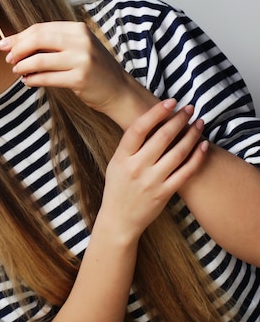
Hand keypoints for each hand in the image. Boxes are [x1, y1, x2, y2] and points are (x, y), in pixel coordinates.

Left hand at [0, 22, 130, 114]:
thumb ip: (52, 44)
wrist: (118, 90)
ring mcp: (81, 59)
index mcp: (78, 29)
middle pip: (38, 40)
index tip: (3, 45)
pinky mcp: (80, 78)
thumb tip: (15, 44)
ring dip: (23, 67)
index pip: (40, 29)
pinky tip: (27, 81)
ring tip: (17, 72)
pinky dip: (33, 80)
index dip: (19, 37)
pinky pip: (47, 78)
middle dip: (18, 50)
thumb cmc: (93, 69)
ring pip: (40, 60)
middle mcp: (81, 41)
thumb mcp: (76, 48)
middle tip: (8, 59)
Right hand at [99, 99, 207, 241]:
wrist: (119, 220)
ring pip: (178, 153)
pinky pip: (186, 172)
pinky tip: (203, 145)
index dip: (156, 113)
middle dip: (179, 119)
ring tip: (199, 123)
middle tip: (190, 108)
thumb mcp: (116, 164)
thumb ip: (130, 146)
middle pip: (162, 137)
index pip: (138, 129)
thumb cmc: (118, 189)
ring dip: (191, 135)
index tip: (170, 101)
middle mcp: (136, 168)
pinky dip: (197, 157)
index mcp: (121, 158)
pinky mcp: (164, 193)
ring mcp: (151, 181)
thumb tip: (150, 122)